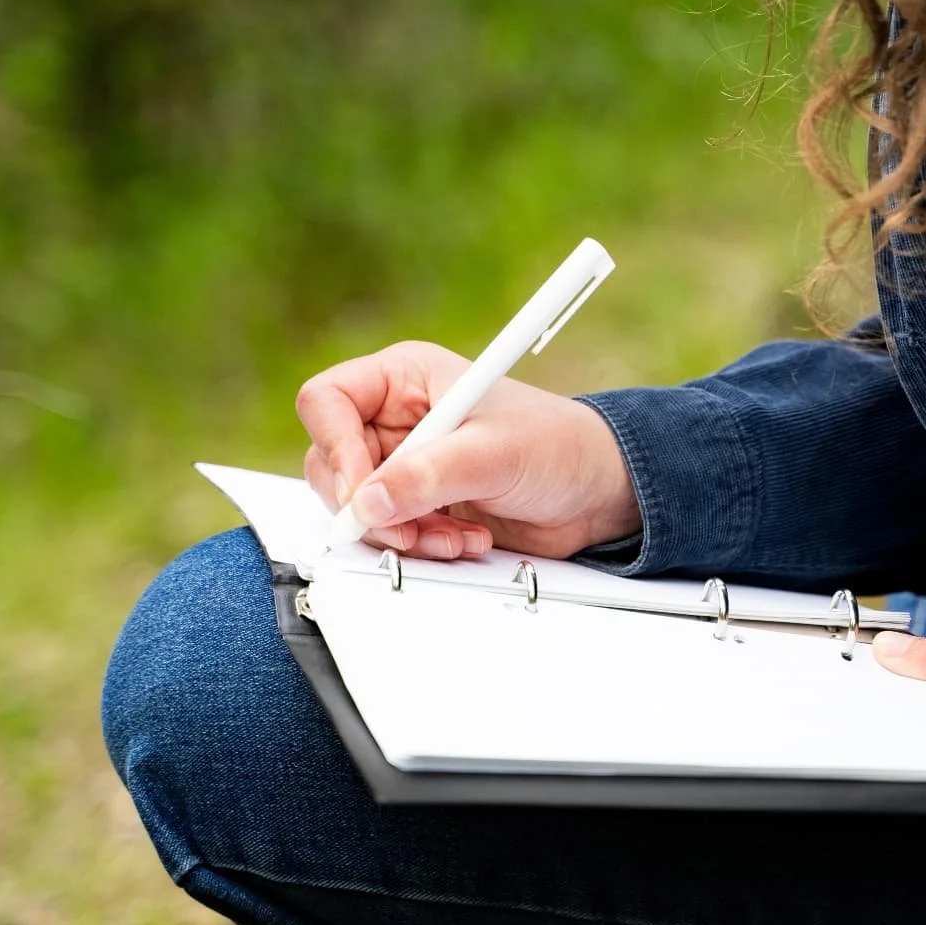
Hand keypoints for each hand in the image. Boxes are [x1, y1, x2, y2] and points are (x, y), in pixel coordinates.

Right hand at [296, 341, 641, 560]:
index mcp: (405, 378)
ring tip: (454, 535)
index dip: (336, 447)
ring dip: (402, 533)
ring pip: (358, 508)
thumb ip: (428, 476)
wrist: (597, 491)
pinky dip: (421, 546)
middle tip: (409, 528)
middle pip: (332, 463)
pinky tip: (465, 539)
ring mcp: (405, 465)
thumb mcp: (493, 454)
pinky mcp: (419, 505)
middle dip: (370, 505)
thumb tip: (367, 501)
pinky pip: (390, 534)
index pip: (328, 402)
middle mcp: (396, 419)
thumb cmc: (558, 446)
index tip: (362, 491)